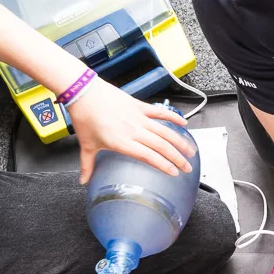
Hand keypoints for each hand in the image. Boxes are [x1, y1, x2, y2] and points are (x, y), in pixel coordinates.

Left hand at [67, 81, 195, 182]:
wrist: (83, 92)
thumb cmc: (84, 118)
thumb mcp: (86, 145)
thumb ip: (87, 165)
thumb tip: (83, 181)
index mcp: (122, 142)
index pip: (149, 157)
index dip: (164, 165)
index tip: (174, 173)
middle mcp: (134, 130)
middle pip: (161, 146)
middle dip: (177, 158)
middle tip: (187, 167)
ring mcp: (138, 117)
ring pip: (165, 131)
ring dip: (180, 141)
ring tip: (190, 150)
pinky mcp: (139, 105)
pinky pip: (159, 112)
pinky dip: (173, 118)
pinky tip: (184, 124)